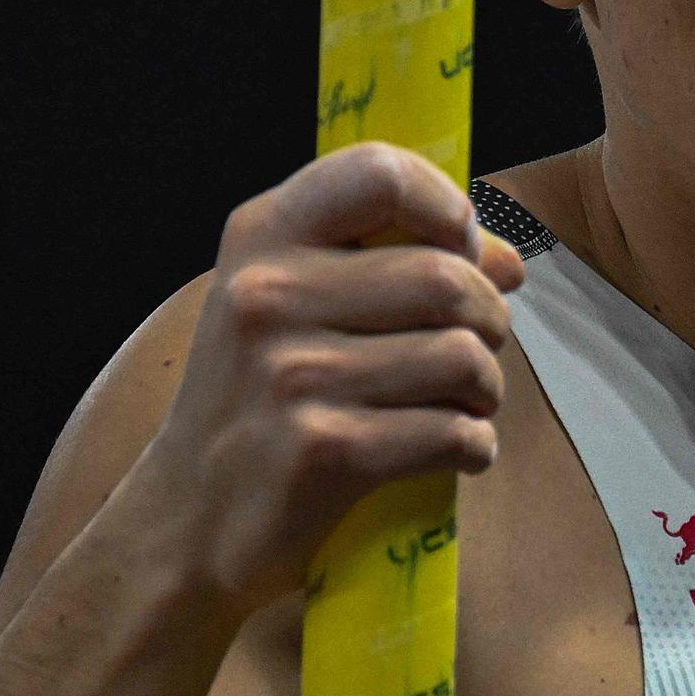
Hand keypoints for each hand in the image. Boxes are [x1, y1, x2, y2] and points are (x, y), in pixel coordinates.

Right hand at [139, 142, 525, 619]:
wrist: (185, 522)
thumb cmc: (257, 401)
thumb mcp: (289, 307)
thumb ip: (391, 263)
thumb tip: (508, 261)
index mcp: (261, 238)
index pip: (380, 173)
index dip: (446, 208)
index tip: (459, 251)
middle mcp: (268, 295)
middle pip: (447, 276)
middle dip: (489, 318)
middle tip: (476, 350)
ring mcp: (292, 375)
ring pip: (462, 356)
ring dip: (486, 389)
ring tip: (462, 404)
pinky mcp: (324, 450)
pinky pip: (453, 431)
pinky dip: (474, 446)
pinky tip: (453, 451)